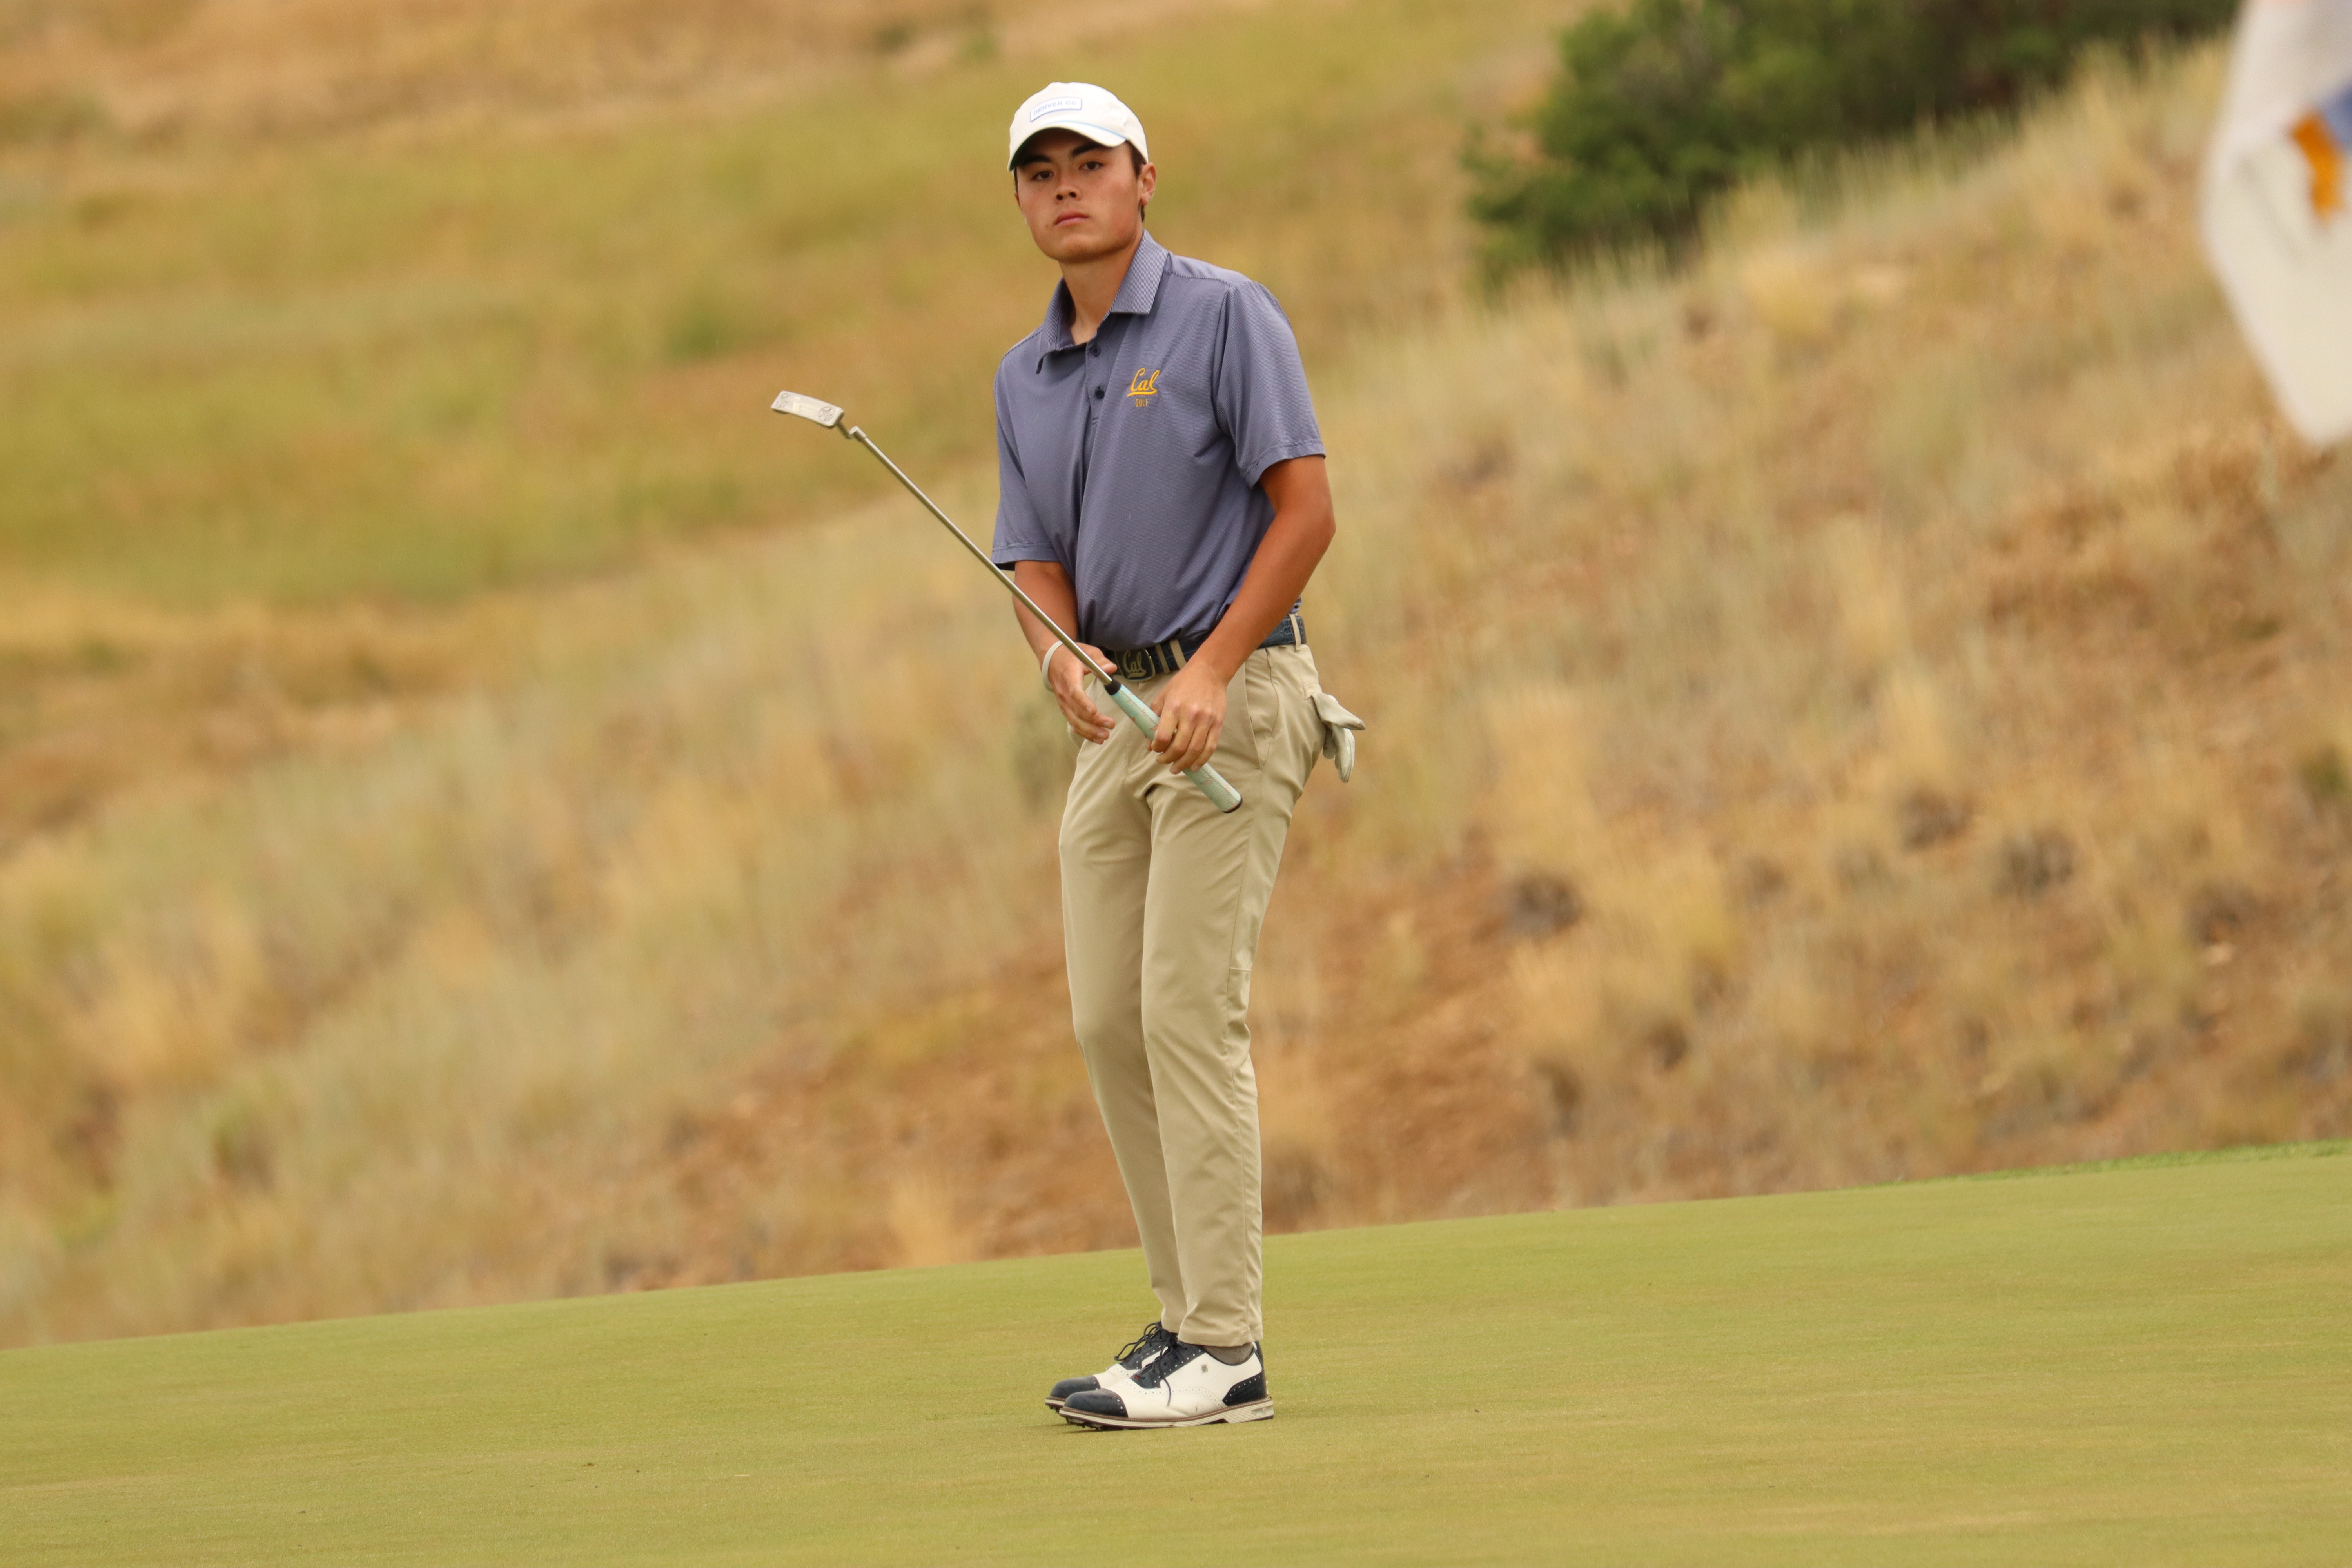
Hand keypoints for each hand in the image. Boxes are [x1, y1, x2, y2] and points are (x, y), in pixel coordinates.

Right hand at [1046, 643, 1115, 743]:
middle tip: (1110, 725)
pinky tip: (1097, 739)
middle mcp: (1064, 692)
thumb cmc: (1072, 655)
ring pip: (1074, 721)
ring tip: (1105, 736)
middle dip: (1093, 721)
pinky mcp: (1064, 708)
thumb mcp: (1087, 652)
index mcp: (1069, 676)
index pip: (1074, 692)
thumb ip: (1100, 660)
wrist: (1052, 658)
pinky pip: (1073, 723)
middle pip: (1076, 711)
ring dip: (1089, 731)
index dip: (1083, 702)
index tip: (1094, 711)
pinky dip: (1084, 732)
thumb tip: (1111, 669)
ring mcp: (1063, 702)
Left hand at [1151, 659, 1226, 774]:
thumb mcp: (1163, 696)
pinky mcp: (1218, 723)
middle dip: (1168, 759)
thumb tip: (1149, 744)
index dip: (1157, 748)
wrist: (1209, 672)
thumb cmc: (1182, 684)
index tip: (1155, 749)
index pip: (1162, 736)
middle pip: (1179, 747)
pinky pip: (1210, 747)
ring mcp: (1206, 720)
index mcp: (1173, 708)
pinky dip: (1201, 760)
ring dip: (1184, 764)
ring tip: (1176, 768)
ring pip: (1195, 751)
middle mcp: (1190, 715)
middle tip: (1163, 761)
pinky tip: (1193, 766)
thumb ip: (1153, 719)